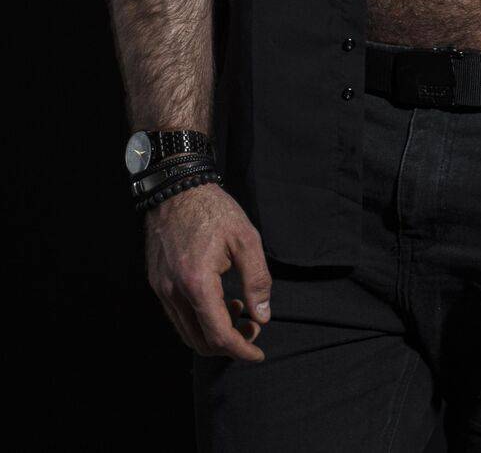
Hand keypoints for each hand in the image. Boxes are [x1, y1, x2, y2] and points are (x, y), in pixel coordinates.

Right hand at [144, 183, 271, 360]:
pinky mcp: (157, 282)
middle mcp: (174, 292)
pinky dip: (199, 319)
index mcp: (197, 283)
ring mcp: (162, 289)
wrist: (178, 188)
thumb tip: (262, 316)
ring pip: (186, 332)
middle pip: (200, 341)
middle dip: (229, 344)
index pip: (218, 335)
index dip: (241, 350)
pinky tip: (218, 299)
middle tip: (251, 328)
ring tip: (238, 309)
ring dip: (213, 332)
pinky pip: (177, 316)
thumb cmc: (214, 210)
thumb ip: (257, 280)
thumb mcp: (246, 239)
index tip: (258, 353)